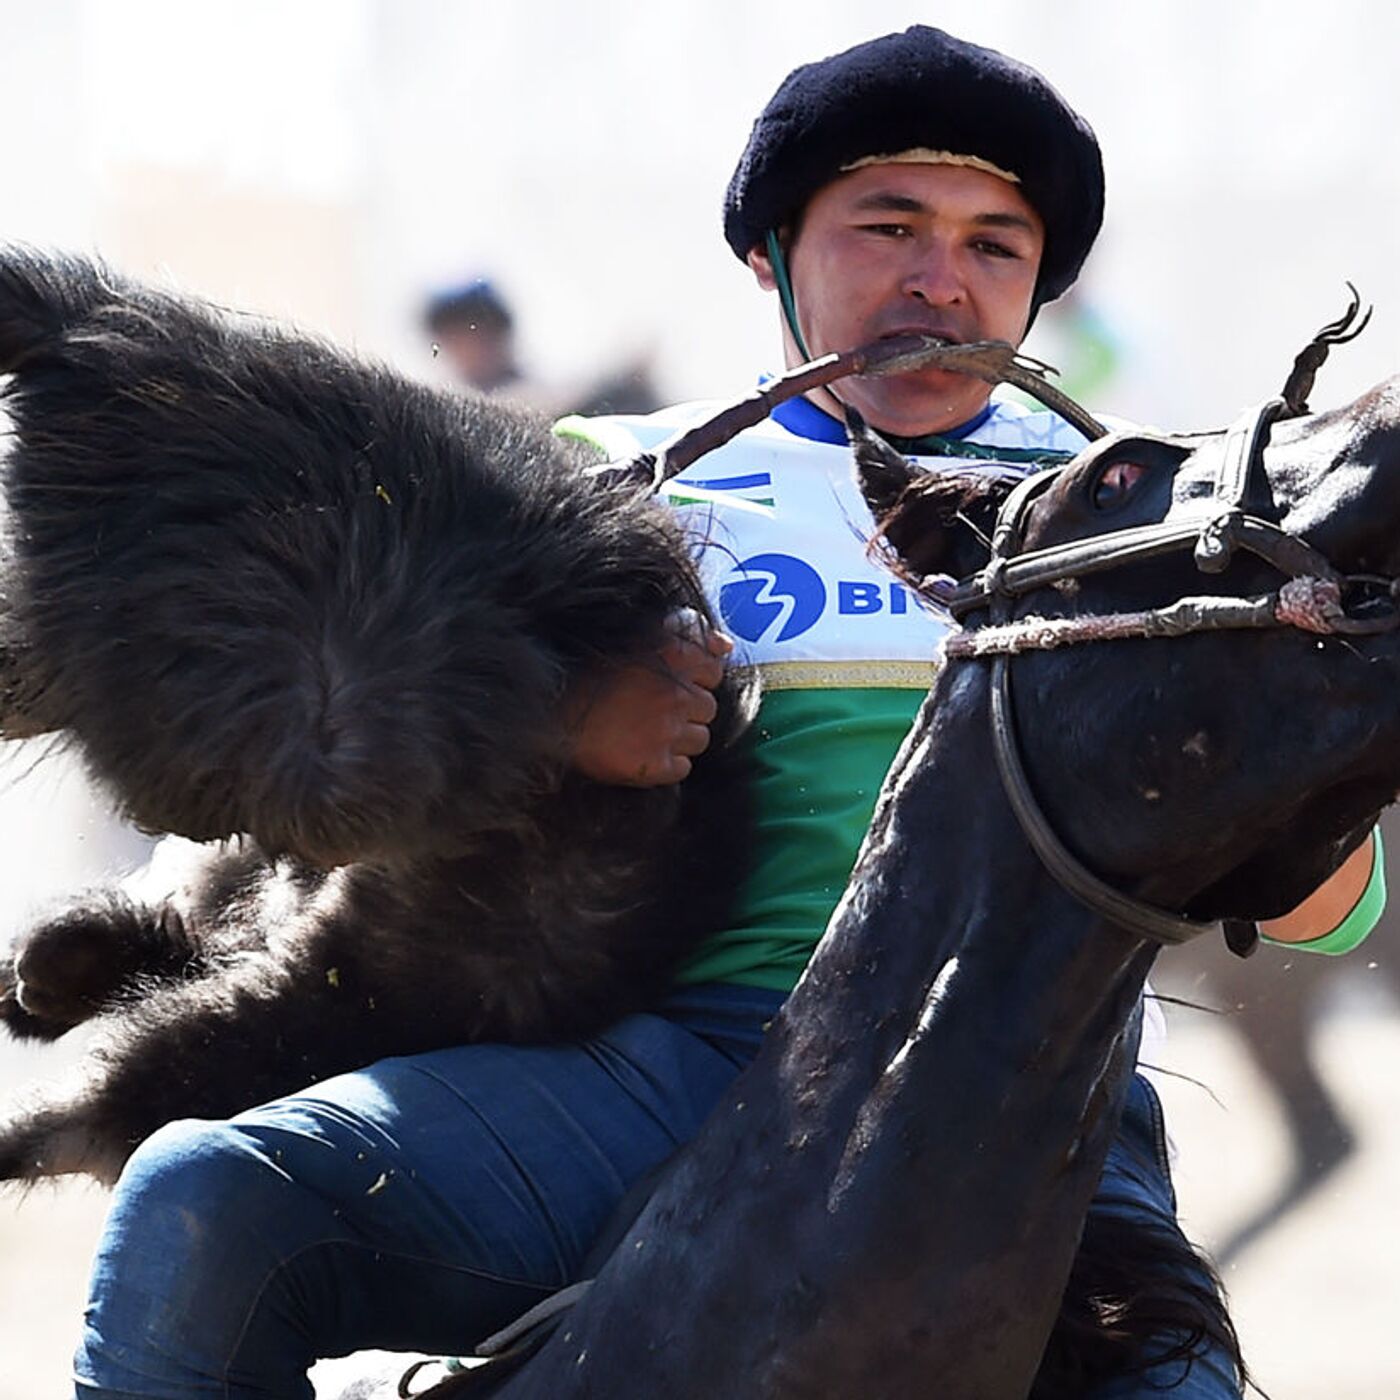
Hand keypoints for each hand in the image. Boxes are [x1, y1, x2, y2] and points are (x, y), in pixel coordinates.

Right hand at [565, 614, 733, 786]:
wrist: (547, 715)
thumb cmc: (587, 674)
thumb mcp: (636, 638)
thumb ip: (686, 635)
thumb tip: (726, 646)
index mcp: (672, 653)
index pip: (713, 667)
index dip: (694, 677)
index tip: (670, 682)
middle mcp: (675, 691)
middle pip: (707, 707)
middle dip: (686, 710)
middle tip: (651, 709)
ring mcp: (667, 730)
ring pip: (700, 739)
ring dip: (679, 737)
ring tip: (644, 731)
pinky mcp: (655, 764)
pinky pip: (682, 768)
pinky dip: (667, 764)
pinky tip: (641, 751)